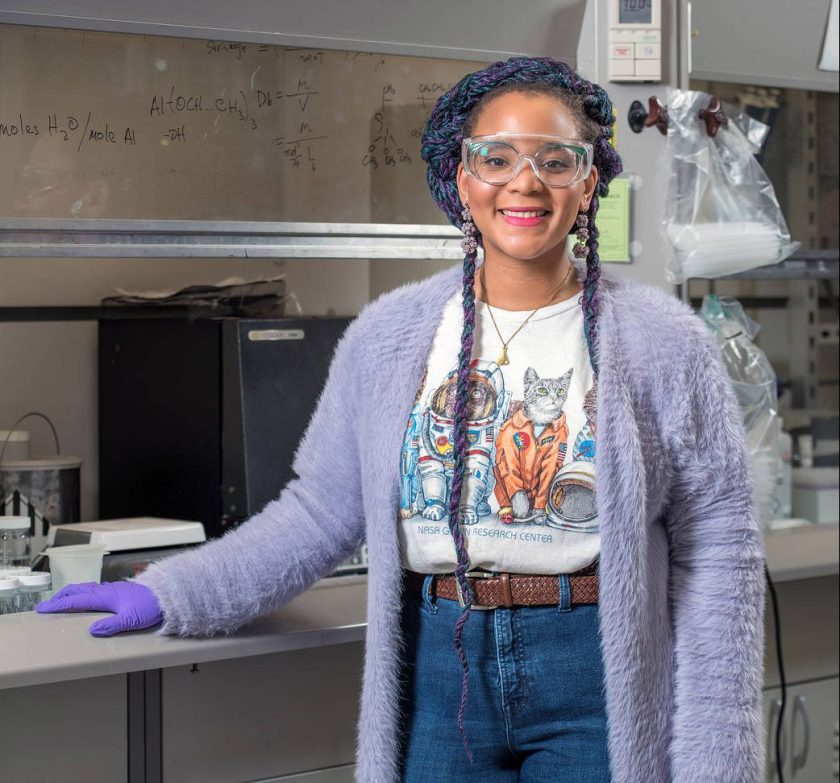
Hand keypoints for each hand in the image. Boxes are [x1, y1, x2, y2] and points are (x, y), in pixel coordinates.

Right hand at [36, 581, 163, 636]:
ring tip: (63, 601)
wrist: (167, 595)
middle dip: (61, 596)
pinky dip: (83, 593)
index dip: (58, 604)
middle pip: (78, 590)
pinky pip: (95, 589)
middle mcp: (106, 590)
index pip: (76, 600)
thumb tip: (92, 630)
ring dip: (72, 594)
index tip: (42, 608)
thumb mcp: (131, 620)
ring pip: (86, 588)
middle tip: (48, 605)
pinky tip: (86, 599)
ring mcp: (112, 588)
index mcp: (105, 597)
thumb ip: (112, 625)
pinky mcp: (119, 590)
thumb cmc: (150, 607)